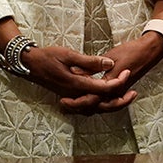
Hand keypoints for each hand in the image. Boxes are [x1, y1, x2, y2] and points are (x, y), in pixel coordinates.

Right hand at [0, 17, 131, 110]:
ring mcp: (71, 96)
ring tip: (126, 96)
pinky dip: (101, 102)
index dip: (118, 82)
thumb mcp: (69, 55)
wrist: (28, 63)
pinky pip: (88, 104)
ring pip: (95, 107)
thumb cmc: (47, 57)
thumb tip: (110, 63)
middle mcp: (74, 94)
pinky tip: (110, 95)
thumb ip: (90, 61)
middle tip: (134, 93)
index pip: (103, 89)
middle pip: (101, 104)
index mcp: (75, 84)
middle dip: (120, 101)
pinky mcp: (70, 95)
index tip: (128, 71)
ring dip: (112, 104)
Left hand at [60, 32, 162, 113]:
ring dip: (87, 105)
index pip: (91, 99)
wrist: (150, 50)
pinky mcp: (122, 88)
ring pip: (101, 105)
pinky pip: (107, 100)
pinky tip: (88, 95)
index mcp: (112, 84)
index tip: (63, 100)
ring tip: (73, 102)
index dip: (76, 102)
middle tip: (65, 103)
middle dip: (79, 107)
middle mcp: (116, 91)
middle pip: (95, 107)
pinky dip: (96, 101)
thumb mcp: (111, 56)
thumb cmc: (132, 51)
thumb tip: (75, 72)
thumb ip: (93, 66)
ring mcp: (120, 91)